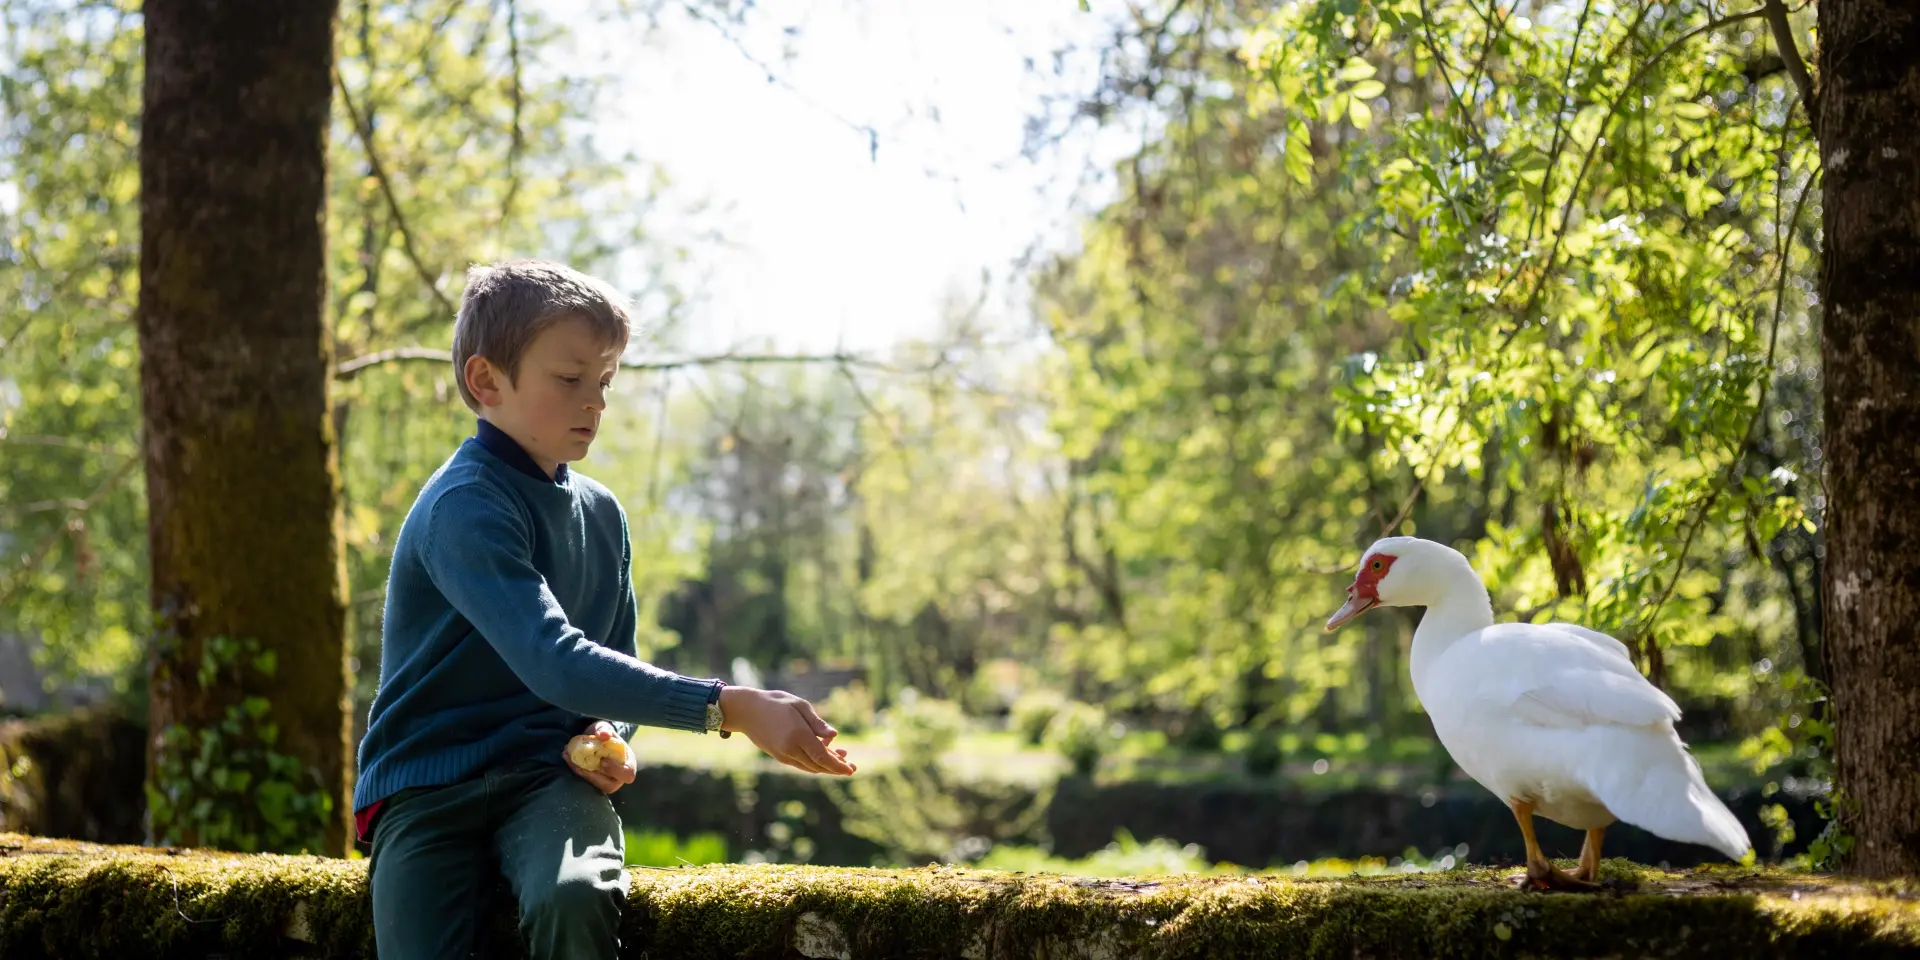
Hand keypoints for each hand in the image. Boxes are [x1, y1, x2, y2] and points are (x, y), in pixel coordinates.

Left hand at [563, 721, 636, 794]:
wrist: (594, 739)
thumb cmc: (603, 734)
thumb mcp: (604, 727)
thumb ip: (604, 729)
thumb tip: (603, 735)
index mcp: (627, 763)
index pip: (627, 774)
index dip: (615, 770)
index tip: (602, 760)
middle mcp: (618, 776)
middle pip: (610, 786)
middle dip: (594, 776)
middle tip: (581, 764)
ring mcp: (606, 781)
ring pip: (596, 786)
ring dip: (581, 774)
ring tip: (569, 758)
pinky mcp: (594, 782)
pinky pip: (586, 782)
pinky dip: (575, 770)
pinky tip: (567, 758)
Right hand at [719, 687, 856, 775]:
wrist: (747, 711)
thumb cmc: (775, 703)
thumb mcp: (799, 706)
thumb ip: (818, 723)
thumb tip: (835, 735)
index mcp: (798, 736)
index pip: (823, 757)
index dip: (839, 765)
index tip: (851, 769)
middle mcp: (791, 749)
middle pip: (819, 765)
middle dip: (836, 767)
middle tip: (852, 766)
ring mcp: (784, 755)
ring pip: (811, 766)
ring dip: (827, 764)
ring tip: (842, 755)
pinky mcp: (780, 756)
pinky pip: (801, 763)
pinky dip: (814, 761)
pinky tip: (823, 749)